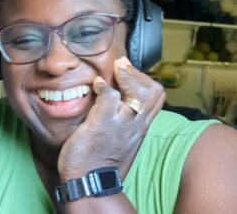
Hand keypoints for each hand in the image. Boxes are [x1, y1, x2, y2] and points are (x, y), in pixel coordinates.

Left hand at [58, 57, 165, 180]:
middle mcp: (136, 124)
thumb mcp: (121, 135)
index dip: (145, 79)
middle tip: (122, 65)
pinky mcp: (103, 123)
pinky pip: (110, 97)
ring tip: (113, 71)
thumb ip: (125, 117)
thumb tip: (118, 94)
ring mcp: (121, 123)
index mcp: (140, 125)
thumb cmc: (101, 155)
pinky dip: (103, 87)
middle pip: (154, 92)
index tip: (129, 72)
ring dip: (125, 77)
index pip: (157, 96)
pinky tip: (96, 86)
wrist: (88, 179)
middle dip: (138, 73)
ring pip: (139, 93)